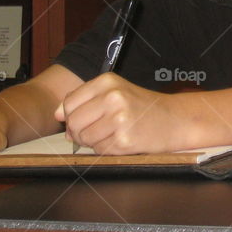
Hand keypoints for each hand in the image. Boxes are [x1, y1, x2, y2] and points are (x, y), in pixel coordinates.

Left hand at [54, 73, 180, 153]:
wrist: (175, 120)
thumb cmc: (142, 107)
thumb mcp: (115, 92)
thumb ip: (85, 100)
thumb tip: (57, 114)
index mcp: (107, 81)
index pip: (69, 102)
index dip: (71, 116)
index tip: (84, 119)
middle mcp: (113, 97)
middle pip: (74, 122)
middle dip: (79, 132)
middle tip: (97, 131)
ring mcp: (119, 119)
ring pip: (84, 138)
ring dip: (93, 142)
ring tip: (113, 134)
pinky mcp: (124, 140)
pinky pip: (99, 150)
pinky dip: (106, 150)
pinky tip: (122, 140)